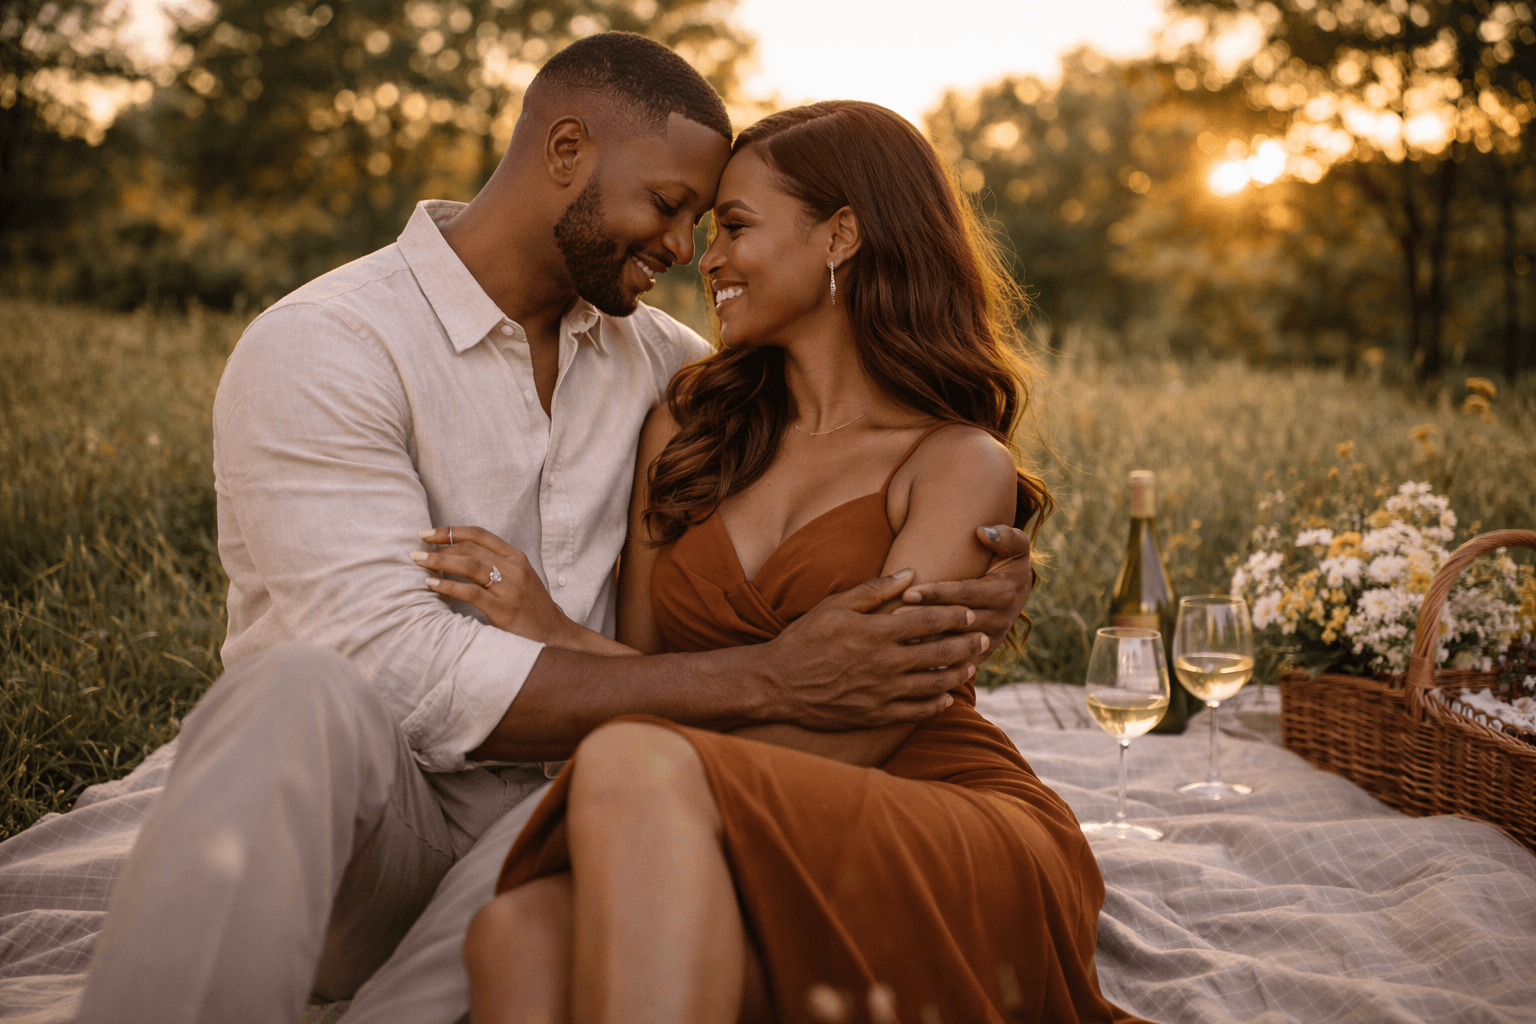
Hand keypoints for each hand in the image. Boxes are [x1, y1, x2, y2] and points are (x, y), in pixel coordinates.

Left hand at [414, 526, 573, 644]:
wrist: (555, 636)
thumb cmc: (530, 608)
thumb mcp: (518, 579)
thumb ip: (495, 566)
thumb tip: (456, 557)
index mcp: (517, 557)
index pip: (480, 535)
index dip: (451, 531)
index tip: (428, 533)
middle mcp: (515, 568)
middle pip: (471, 549)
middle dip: (440, 547)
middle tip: (417, 551)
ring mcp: (510, 589)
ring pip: (469, 566)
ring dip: (440, 562)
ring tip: (419, 562)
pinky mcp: (504, 610)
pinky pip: (471, 593)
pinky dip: (448, 587)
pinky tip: (431, 585)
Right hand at [764, 569, 989, 730]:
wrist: (777, 684)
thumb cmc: (804, 639)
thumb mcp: (834, 606)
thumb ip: (874, 590)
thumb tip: (908, 572)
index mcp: (878, 632)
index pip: (929, 619)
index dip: (954, 615)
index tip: (970, 612)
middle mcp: (886, 663)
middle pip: (940, 651)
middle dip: (967, 643)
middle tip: (984, 637)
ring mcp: (883, 691)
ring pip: (934, 683)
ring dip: (958, 673)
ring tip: (971, 665)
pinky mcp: (876, 714)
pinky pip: (916, 712)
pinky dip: (936, 704)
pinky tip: (946, 698)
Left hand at [898, 525, 1033, 656]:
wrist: (1018, 590)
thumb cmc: (1009, 560)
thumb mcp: (1016, 545)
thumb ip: (1005, 536)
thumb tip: (983, 532)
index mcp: (1005, 594)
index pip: (965, 594)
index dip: (936, 593)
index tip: (908, 592)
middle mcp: (1000, 620)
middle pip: (955, 622)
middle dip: (923, 619)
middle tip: (892, 615)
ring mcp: (991, 640)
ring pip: (953, 645)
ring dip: (924, 641)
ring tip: (894, 636)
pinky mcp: (982, 654)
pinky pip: (956, 662)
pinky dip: (934, 662)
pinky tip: (908, 657)